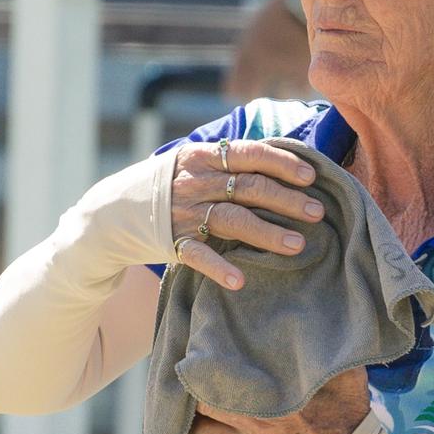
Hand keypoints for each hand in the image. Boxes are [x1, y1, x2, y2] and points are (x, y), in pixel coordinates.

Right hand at [171, 139, 323, 288]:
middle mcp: (196, 182)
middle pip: (248, 188)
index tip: (311, 177)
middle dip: (286, 200)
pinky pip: (198, 255)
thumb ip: (235, 163)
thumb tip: (289, 162)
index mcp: (205, 156)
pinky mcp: (174, 241)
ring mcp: (184, 213)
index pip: (250, 153)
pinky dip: (218, 268)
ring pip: (232, 220)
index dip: (282, 163)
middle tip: (317, 212)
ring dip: (266, 233)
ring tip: (297, 245)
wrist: (116, 210)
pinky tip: (239, 280)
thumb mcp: (199, 162)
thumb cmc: (176, 184)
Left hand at [191, 367, 369, 433]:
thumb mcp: (345, 376)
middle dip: (201, 397)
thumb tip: (309, 322)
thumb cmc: (348, 416)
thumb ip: (323, 351)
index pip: (217, 383)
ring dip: (208, 426)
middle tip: (207, 387)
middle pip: (202, 410)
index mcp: (274, 401)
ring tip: (216, 414)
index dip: (207, 372)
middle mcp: (257, 429)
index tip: (209, 362)